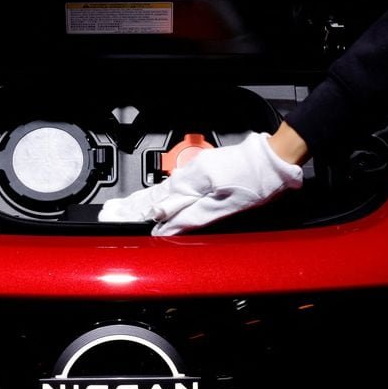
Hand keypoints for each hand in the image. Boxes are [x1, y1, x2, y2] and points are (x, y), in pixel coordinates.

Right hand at [99, 130, 304, 235]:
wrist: (275, 160)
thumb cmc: (257, 181)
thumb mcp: (224, 207)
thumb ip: (192, 218)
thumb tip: (166, 228)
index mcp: (194, 181)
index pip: (162, 204)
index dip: (144, 217)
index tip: (123, 223)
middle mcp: (191, 173)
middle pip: (158, 193)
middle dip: (136, 205)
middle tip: (112, 213)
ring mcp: (198, 169)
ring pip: (166, 188)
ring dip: (146, 199)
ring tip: (127, 207)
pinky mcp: (206, 169)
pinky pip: (177, 183)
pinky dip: (163, 191)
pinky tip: (156, 196)